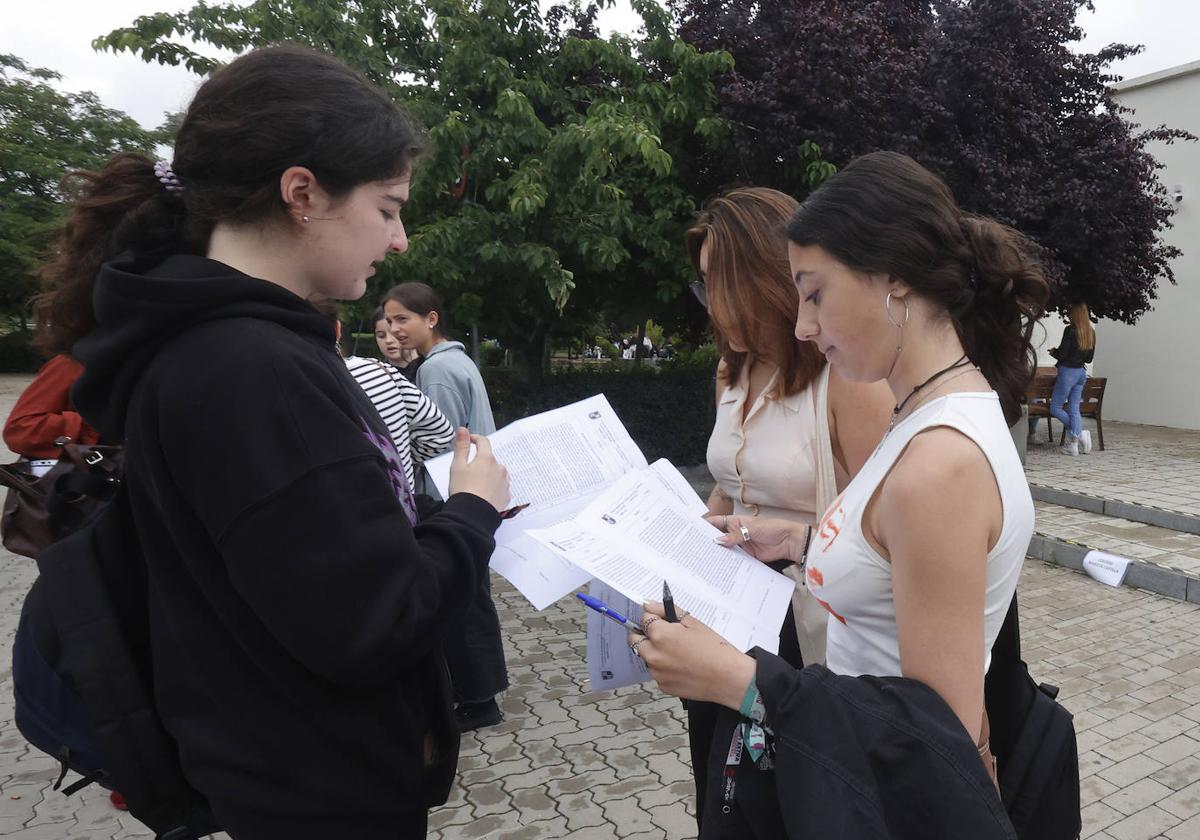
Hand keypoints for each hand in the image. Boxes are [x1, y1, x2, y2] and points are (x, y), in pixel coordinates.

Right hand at [447, 428, 509, 511]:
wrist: (472, 515)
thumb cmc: (463, 490)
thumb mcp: (457, 466)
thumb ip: (461, 446)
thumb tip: (463, 429)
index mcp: (487, 459)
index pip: (483, 442)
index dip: (474, 439)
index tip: (468, 440)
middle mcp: (499, 468)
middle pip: (490, 459)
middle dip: (480, 462)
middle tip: (467, 472)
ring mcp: (505, 482)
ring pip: (496, 472)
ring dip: (488, 474)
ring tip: (476, 485)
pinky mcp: (506, 495)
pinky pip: (500, 486)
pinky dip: (493, 487)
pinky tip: (484, 493)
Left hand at [628, 603, 755, 709]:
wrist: (729, 678)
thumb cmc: (715, 649)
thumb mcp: (693, 623)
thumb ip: (667, 611)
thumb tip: (649, 605)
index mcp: (660, 635)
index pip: (644, 618)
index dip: (654, 617)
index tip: (663, 620)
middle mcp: (653, 655)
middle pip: (634, 639)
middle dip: (645, 634)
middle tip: (663, 635)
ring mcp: (656, 672)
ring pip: (645, 656)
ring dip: (654, 652)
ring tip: (678, 653)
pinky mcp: (663, 686)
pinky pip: (656, 672)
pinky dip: (664, 668)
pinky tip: (682, 666)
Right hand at [704, 514, 808, 564]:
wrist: (788, 541)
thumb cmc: (772, 528)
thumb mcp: (750, 529)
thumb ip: (734, 536)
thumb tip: (717, 541)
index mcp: (734, 522)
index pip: (716, 523)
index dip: (705, 526)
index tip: (694, 531)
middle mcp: (735, 533)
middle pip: (718, 537)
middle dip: (709, 542)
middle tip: (697, 548)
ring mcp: (740, 545)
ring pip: (725, 549)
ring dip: (718, 553)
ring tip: (706, 558)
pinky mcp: (746, 556)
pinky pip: (734, 559)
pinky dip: (728, 562)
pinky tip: (721, 566)